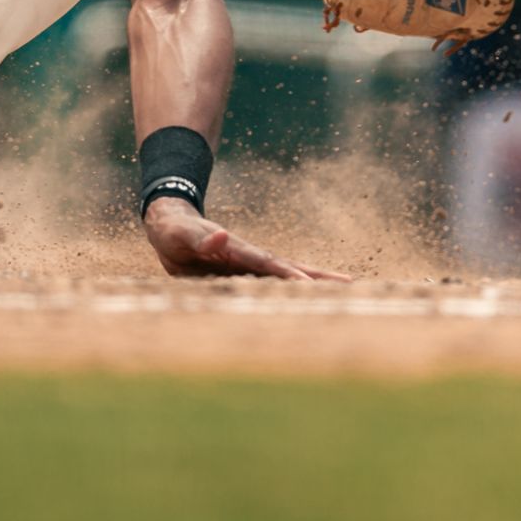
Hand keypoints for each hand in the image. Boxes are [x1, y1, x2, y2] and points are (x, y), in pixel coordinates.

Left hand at [143, 198, 349, 281]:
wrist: (170, 224)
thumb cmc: (174, 231)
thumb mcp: (182, 236)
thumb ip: (201, 240)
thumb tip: (223, 235)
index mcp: (236, 249)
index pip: (267, 264)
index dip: (288, 274)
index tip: (308, 285)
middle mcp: (248, 256)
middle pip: (289, 268)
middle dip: (318, 277)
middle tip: (350, 284)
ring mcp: (248, 264)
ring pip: (285, 275)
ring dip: (313, 282)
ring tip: (342, 288)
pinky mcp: (242, 272)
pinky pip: (271, 283)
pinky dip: (292, 289)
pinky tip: (306, 296)